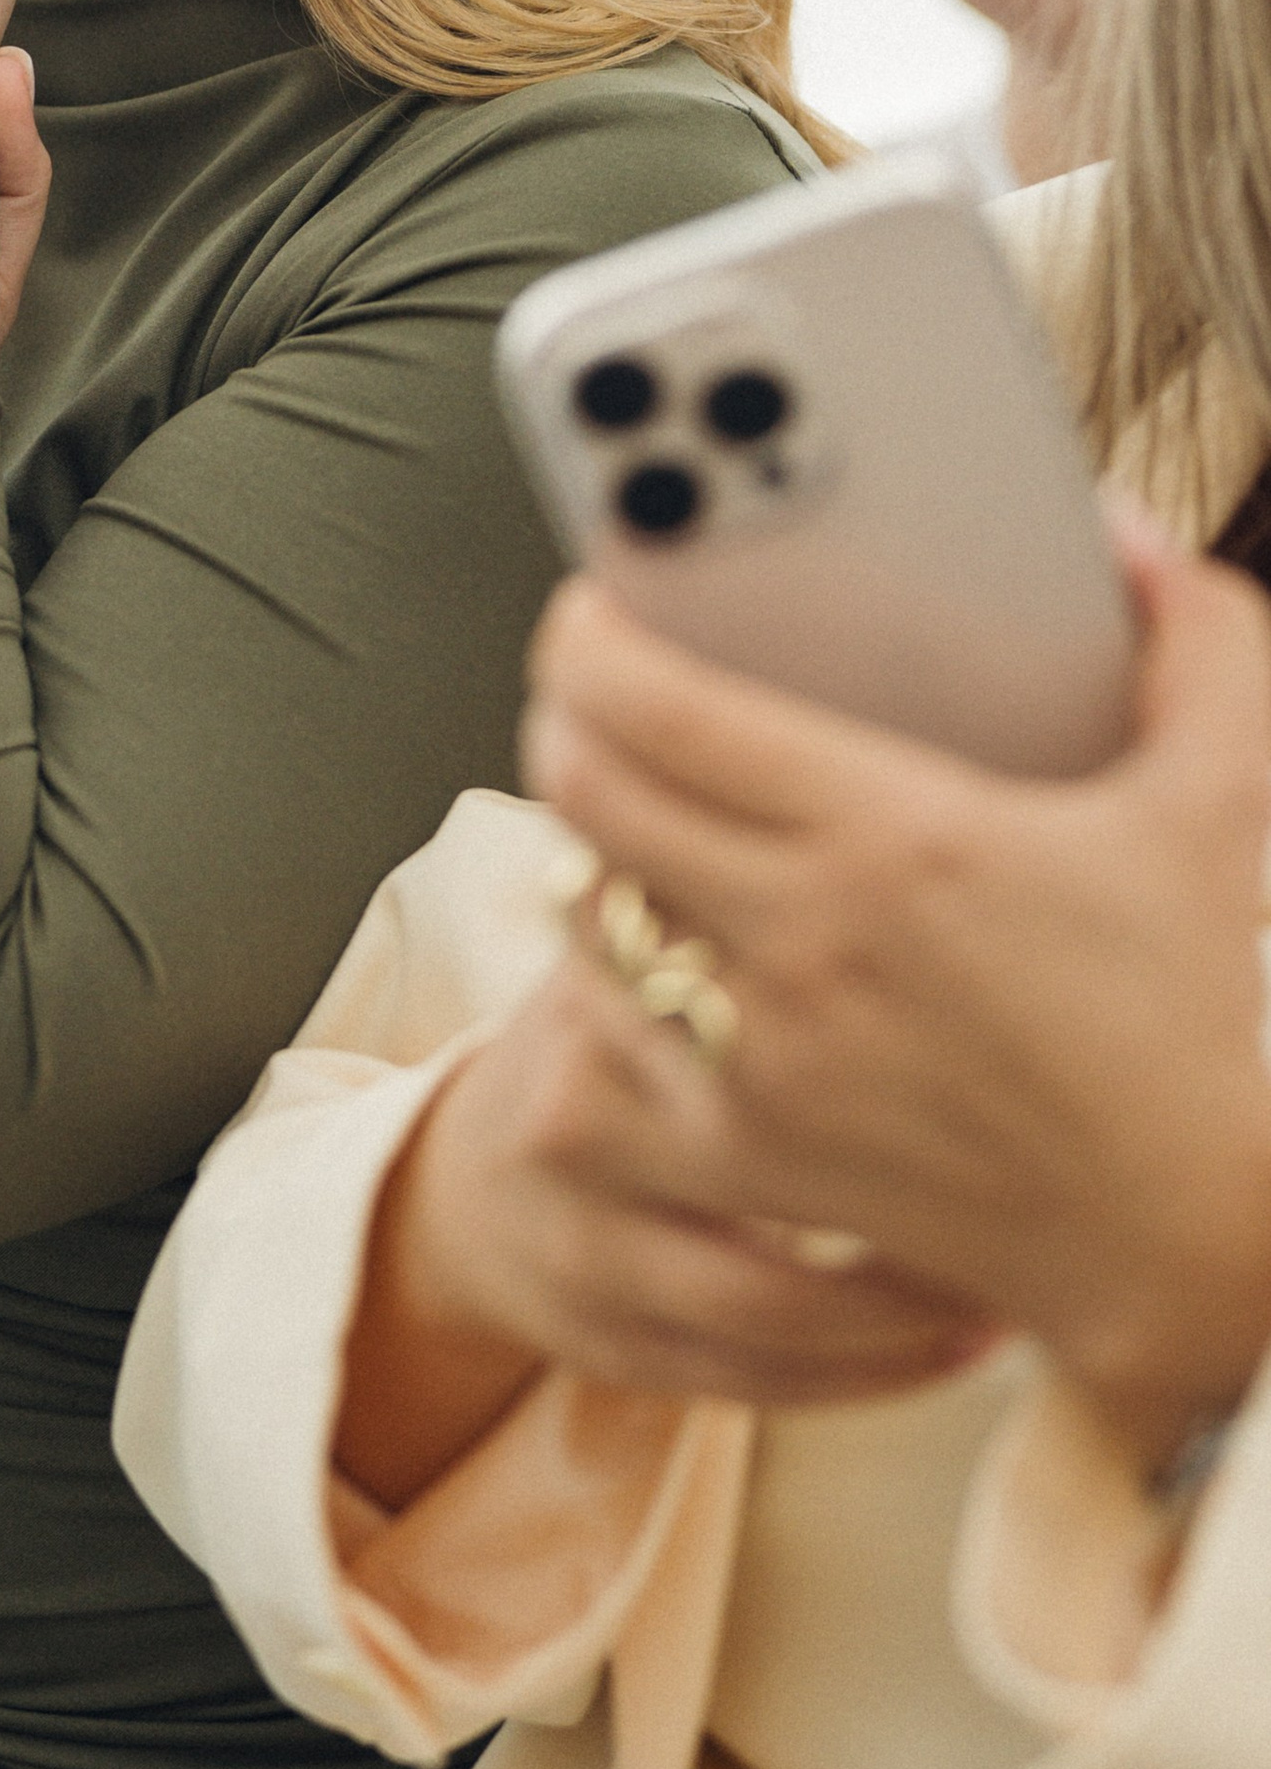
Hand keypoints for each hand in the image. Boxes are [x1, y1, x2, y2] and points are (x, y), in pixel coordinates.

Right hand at [337, 967, 990, 1507]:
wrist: (483, 1176)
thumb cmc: (626, 1042)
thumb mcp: (654, 943)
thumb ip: (746, 902)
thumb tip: (919, 820)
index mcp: (605, 1000)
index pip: (758, 1025)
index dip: (900, 1056)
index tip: (1013, 1059)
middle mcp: (580, 1122)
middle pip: (773, 1174)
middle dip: (921, 1195)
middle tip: (1046, 1191)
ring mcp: (585, 1245)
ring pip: (774, 1307)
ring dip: (911, 1312)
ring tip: (1013, 1291)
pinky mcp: (608, 1344)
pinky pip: (760, 1382)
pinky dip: (872, 1376)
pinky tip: (957, 1349)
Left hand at [519, 521, 1270, 1472]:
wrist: (1197, 1242)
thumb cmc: (1202, 1015)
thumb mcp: (1227, 801)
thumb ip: (1190, 635)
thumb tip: (1111, 526)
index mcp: (896, 836)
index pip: (658, 706)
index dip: (586, 639)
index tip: (588, 608)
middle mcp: (803, 941)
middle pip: (584, 791)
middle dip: (563, 720)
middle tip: (588, 691)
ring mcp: (761, 1057)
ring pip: (581, 913)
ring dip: (586, 852)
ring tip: (627, 815)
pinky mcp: (745, 1155)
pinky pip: (604, 1043)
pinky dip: (606, 986)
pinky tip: (650, 951)